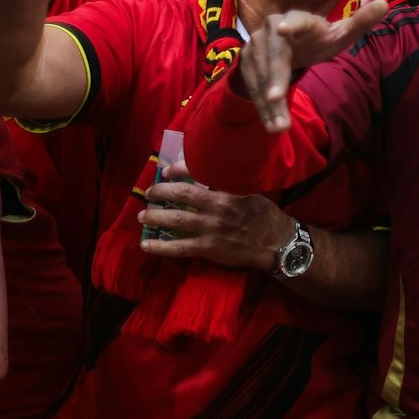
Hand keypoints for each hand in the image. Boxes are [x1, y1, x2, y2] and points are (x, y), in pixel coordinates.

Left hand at [136, 165, 295, 272]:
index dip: (179, 170)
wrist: (275, 243)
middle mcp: (218, 207)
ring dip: (156, 215)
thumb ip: (229, 185)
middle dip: (161, 191)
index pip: (200, 173)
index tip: (167, 171)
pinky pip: (179, 247)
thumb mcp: (251, 192)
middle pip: (182, 194)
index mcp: (229, 190)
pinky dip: (160, 246)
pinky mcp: (208, 247)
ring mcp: (212, 228)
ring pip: (176, 219)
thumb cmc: (262, 214)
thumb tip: (203, 175)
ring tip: (143, 215)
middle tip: (150, 192)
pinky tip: (146, 244)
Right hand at [241, 0, 390, 132]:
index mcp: (299, 19)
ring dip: (268, 102)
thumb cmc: (318, 38)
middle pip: (274, 55)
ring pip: (261, 76)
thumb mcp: (339, 33)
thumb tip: (384, 4)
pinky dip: (262, 108)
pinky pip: (252, 87)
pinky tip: (273, 125)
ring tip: (280, 126)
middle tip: (275, 97)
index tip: (283, 29)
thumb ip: (360, 22)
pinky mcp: (246, 63)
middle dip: (273, 77)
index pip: (296, 20)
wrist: (288, 44)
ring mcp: (255, 47)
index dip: (290, 24)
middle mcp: (272, 30)